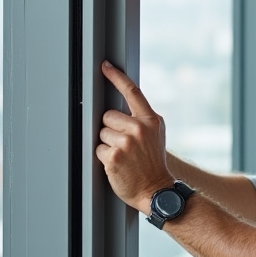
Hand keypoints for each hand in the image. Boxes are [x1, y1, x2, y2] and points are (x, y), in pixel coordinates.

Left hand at [96, 61, 174, 212]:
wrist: (157, 190)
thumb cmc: (153, 164)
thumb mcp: (156, 136)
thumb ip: (142, 120)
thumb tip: (120, 109)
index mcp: (151, 120)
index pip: (132, 91)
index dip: (116, 77)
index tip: (105, 66)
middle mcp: (139, 128)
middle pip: (108, 116)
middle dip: (111, 129)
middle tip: (126, 146)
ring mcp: (126, 142)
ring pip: (101, 133)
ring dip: (107, 145)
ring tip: (124, 157)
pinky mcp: (114, 156)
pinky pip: (98, 149)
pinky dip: (104, 158)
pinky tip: (118, 165)